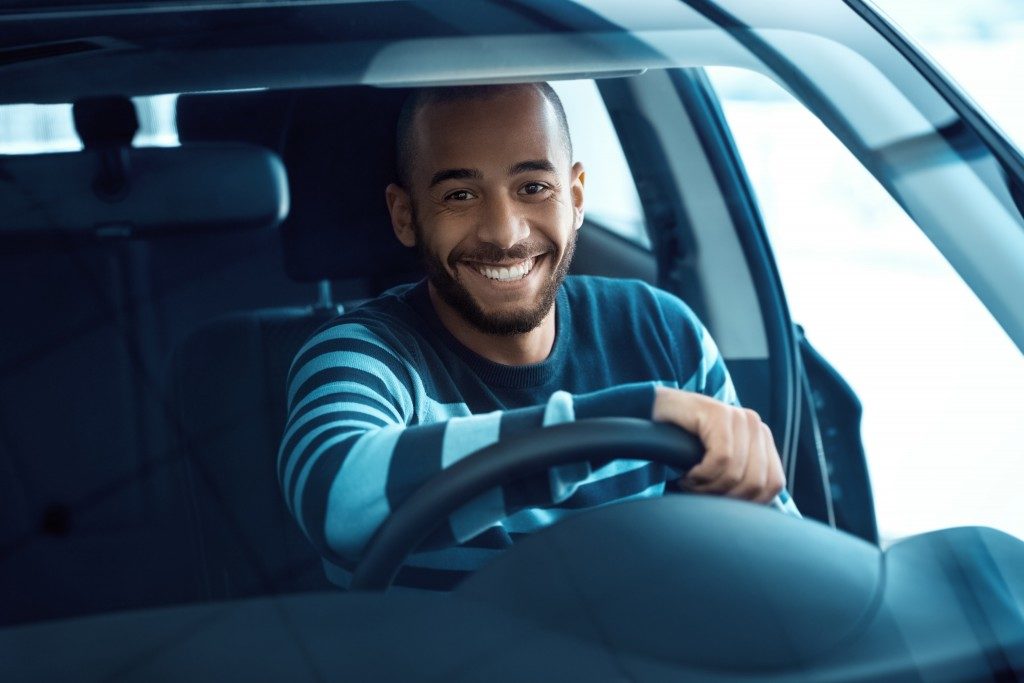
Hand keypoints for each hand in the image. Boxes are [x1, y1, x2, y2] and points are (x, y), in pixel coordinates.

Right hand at [651, 387, 783, 503]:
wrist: (656, 412)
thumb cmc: (685, 444)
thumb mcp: (721, 464)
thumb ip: (742, 480)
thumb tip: (753, 515)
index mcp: (762, 440)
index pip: (774, 484)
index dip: (748, 503)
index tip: (721, 504)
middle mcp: (756, 426)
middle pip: (756, 482)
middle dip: (725, 498)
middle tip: (701, 494)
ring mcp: (740, 418)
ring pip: (736, 474)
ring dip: (707, 488)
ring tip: (690, 483)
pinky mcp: (719, 413)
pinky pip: (721, 459)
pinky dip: (701, 475)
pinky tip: (687, 474)